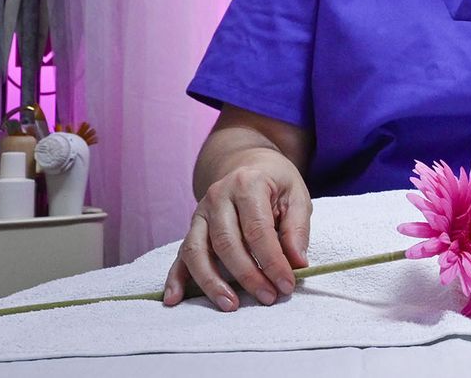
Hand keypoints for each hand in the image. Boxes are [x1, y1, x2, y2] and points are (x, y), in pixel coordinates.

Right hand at [164, 147, 312, 311]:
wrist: (248, 164)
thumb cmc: (275, 183)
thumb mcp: (296, 196)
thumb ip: (297, 228)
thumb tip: (297, 263)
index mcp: (246, 184)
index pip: (257, 230)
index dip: (272, 261)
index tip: (287, 285)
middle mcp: (217, 197)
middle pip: (226, 243)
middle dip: (247, 275)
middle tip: (268, 297)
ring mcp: (200, 213)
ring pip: (197, 251)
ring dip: (212, 282)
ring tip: (231, 305)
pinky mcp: (192, 228)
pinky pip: (180, 255)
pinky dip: (175, 278)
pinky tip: (173, 299)